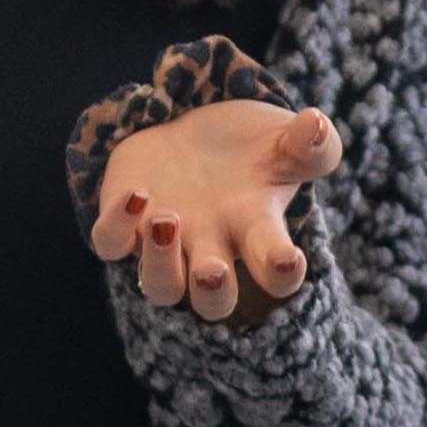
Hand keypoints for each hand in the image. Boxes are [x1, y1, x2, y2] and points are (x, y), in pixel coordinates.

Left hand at [90, 100, 337, 321]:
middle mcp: (212, 247)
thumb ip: (312, 143)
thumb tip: (316, 126)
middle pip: (212, 300)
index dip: (281, 275)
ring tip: (167, 221)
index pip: (275, 272)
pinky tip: (135, 195)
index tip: (288, 259)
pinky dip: (117, 228)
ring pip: (160, 286)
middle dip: (213, 291)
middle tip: (213, 271)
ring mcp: (166, 241)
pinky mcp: (125, 220)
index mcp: (257, 231)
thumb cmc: (251, 147)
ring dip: (162, 265)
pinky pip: (110, 244)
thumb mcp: (287, 139)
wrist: (196, 129)